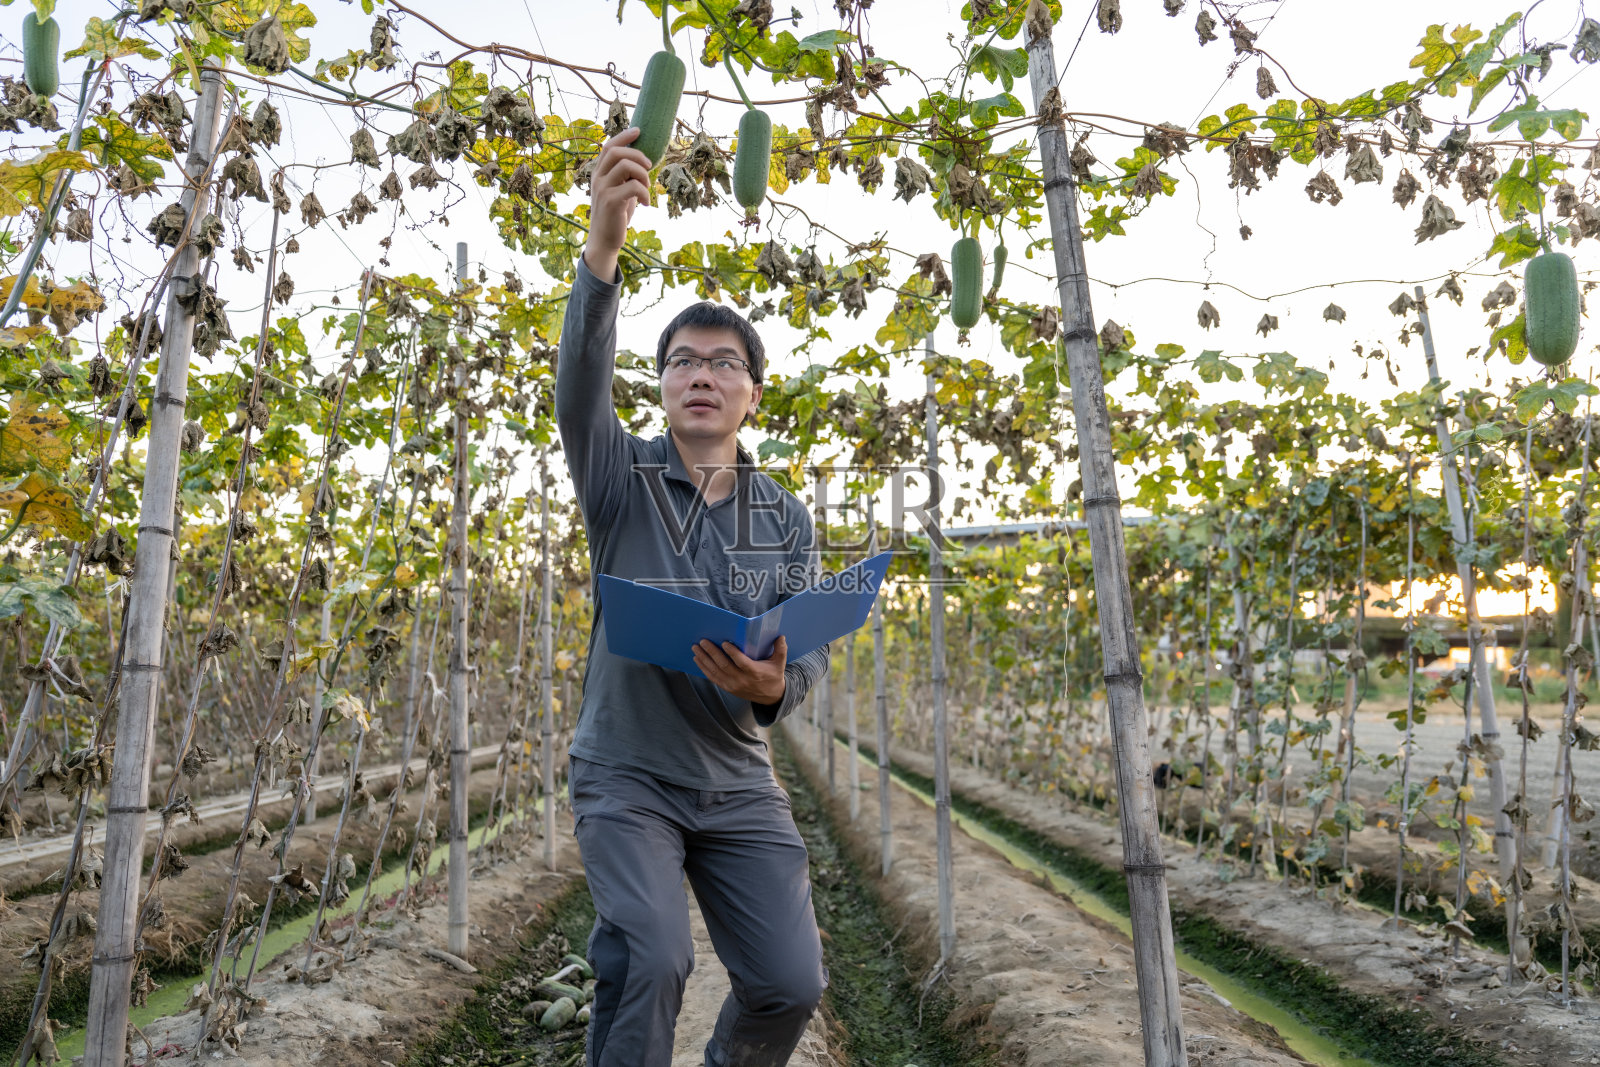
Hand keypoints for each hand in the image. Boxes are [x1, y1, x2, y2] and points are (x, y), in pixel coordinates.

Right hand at [583, 126, 651, 280]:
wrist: (605, 240)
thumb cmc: (616, 214)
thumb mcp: (620, 190)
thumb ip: (626, 176)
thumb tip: (643, 162)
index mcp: (599, 173)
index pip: (608, 146)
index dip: (624, 136)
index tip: (639, 130)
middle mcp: (598, 178)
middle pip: (616, 152)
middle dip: (638, 154)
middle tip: (649, 166)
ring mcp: (602, 189)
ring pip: (625, 166)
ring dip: (643, 174)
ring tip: (647, 187)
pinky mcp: (610, 201)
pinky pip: (633, 187)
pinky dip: (645, 193)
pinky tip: (647, 204)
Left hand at [693, 635, 787, 704]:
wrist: (770, 696)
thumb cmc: (774, 675)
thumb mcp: (780, 663)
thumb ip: (781, 649)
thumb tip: (781, 636)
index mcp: (754, 672)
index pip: (741, 662)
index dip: (732, 653)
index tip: (725, 642)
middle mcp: (742, 680)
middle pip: (724, 666)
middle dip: (711, 653)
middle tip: (703, 642)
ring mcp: (733, 685)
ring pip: (715, 672)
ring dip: (704, 659)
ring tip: (696, 648)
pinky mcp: (728, 688)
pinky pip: (713, 678)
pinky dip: (704, 669)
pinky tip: (698, 659)